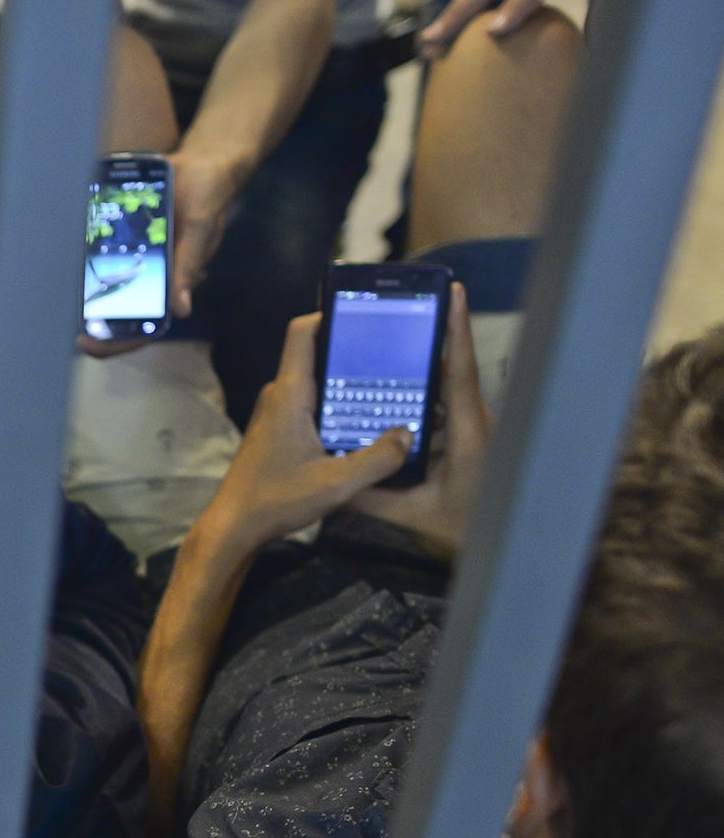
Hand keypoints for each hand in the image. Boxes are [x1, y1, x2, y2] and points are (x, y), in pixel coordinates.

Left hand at [77, 147, 246, 357]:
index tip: (87, 344)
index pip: (145, 325)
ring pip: (106, 282)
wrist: (201, 165)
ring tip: (53, 292)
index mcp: (172, 283)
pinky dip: (83, 254)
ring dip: (81, 290)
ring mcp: (137, 257)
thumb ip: (189, 266)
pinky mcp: (125, 236)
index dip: (117, 341)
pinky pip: (101, 250)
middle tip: (58, 322)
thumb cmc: (207, 200)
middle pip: (118, 308)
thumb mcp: (199, 230)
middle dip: (90, 320)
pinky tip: (61, 252)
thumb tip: (182, 310)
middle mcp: (152, 275)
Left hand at [195, 314, 413, 555]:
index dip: (329, 313)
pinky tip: (365, 420)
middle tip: (395, 353)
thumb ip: (378, 458)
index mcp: (289, 394)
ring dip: (347, 382)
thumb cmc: (276, 500)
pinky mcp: (278, 431)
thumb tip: (409, 434)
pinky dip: (336, 404)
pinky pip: (310, 404)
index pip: (302, 333)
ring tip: (389, 384)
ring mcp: (276, 413)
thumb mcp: (337, 483)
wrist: (234, 526)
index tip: (364, 311)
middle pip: (316, 355)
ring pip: (316, 382)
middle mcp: (279, 396)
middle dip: (353, 350)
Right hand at [347, 283, 488, 558]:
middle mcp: (477, 422)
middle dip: (430, 334)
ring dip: (424, 362)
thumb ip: (371, 495)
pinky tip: (396, 386)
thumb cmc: (467, 530)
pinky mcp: (471, 435)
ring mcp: (476, 427)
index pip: (460, 371)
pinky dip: (424, 388)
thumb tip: (331, 478)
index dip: (455, 330)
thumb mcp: (412, 516)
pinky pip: (447, 402)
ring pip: (448, 384)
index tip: (453, 291)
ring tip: (389, 339)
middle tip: (399, 306)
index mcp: (469, 434)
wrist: (506, 545)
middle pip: (452, 367)